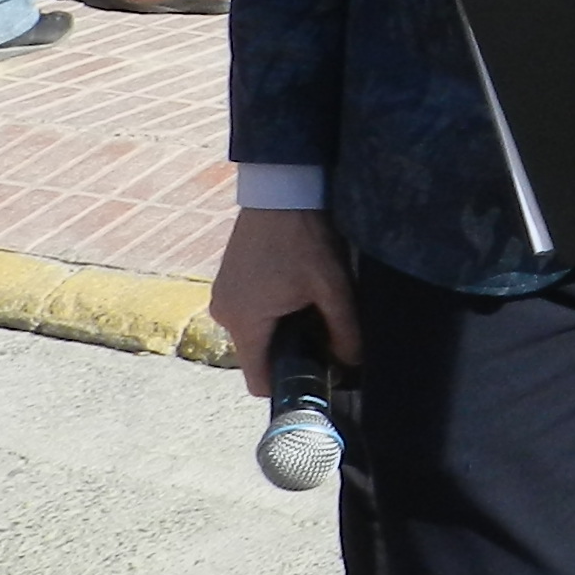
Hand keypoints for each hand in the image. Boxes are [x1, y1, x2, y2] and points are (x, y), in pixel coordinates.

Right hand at [212, 204, 359, 396]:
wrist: (281, 191)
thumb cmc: (304, 239)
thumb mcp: (333, 287)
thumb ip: (344, 331)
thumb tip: (353, 363)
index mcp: (244, 323)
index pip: (258, 381)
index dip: (287, 384)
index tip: (314, 373)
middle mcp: (224, 314)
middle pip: (258, 357)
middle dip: (288, 352)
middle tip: (320, 332)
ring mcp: (221, 295)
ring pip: (254, 334)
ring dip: (280, 329)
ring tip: (307, 305)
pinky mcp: (226, 281)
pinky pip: (248, 313)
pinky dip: (269, 312)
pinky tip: (292, 291)